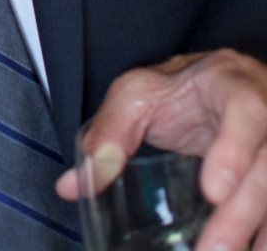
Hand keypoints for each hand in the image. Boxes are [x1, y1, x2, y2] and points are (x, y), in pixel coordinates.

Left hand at [56, 51, 266, 250]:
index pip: (245, 109)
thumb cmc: (180, 89)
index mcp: (232, 84)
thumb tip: (72, 186)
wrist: (219, 85)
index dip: (235, 149)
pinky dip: (265, 234)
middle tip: (214, 250)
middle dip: (243, 213)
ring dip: (262, 233)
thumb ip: (110, 133)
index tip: (213, 189)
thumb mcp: (139, 94)